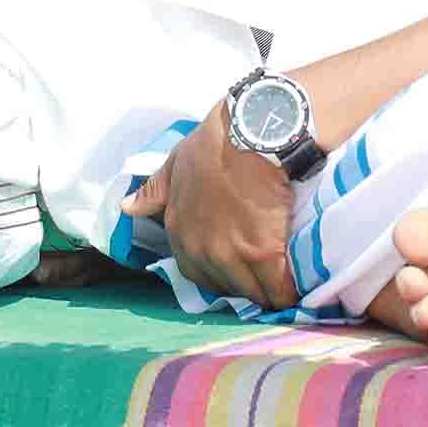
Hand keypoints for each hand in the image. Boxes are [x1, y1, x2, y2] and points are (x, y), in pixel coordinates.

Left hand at [121, 110, 298, 308]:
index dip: (220, 272)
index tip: (238, 267)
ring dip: (269, 292)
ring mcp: (233, 255)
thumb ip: (154, 190)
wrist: (250, 133)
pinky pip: (279, 290)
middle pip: (228, 288)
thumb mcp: (176, 163)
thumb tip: (127, 207)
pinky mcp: (265, 253)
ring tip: (285, 285)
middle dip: (245, 285)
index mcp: (180, 232)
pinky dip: (290, 292)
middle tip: (265, 276)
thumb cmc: (214, 144)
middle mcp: (202, 250)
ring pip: (253, 293)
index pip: (198, 274)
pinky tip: (299, 289)